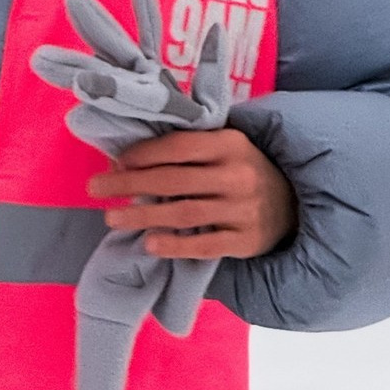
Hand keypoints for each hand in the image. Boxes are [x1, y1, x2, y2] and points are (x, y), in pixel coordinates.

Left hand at [89, 128, 296, 259]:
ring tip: (111, 217)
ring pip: (184, 213)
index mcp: (229, 143)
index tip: (117, 160)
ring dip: (143, 216)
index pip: (179, 147)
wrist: (294, 202)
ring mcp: (243, 210)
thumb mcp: (225, 143)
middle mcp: (237, 175)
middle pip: (173, 181)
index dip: (145, 153)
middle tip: (95, 188)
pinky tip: (149, 245)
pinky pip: (205, 245)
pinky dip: (176, 246)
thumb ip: (189, 144)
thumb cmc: (243, 166)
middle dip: (129, 184)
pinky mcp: (246, 242)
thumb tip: (131, 152)